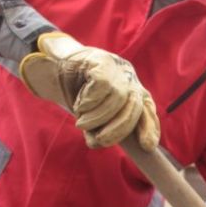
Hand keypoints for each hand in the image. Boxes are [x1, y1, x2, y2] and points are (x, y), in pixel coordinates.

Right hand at [19, 32, 159, 151]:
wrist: (56, 65)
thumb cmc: (78, 92)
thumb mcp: (92, 114)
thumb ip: (98, 129)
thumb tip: (96, 143)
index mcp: (132, 90)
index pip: (147, 108)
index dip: (150, 127)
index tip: (146, 146)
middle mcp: (129, 77)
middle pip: (135, 106)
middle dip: (118, 129)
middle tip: (99, 139)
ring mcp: (117, 67)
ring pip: (118, 97)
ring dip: (97, 117)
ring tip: (81, 123)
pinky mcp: (102, 59)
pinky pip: (102, 85)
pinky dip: (90, 101)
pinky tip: (80, 106)